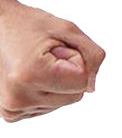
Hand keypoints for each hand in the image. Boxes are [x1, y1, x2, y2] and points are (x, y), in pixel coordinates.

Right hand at [0, 0, 105, 122]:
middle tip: (48, 55)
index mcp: (30, 76)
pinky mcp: (11, 113)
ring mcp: (12, 109)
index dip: (76, 60)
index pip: (82, 82)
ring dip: (58, 81)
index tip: (55, 48)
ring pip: (63, 101)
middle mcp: (18, 99)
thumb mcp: (68, 29)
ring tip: (37, 63)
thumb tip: (92, 87)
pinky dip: (47, 90)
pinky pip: (49, 105)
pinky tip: (31, 75)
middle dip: (69, 73)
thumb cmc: (31, 24)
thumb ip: (91, 56)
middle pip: (75, 96)